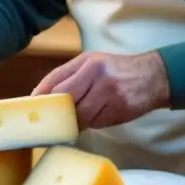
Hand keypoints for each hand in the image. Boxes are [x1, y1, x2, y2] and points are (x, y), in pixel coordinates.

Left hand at [31, 51, 170, 128]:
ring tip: (79, 119)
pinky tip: (99, 116)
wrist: (153, 76)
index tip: (31, 109)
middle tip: (51, 122)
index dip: (41, 96)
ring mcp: (110, 92)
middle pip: (66, 99)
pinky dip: (94, 123)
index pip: (56, 80)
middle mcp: (98, 74)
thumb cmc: (117, 70)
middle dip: (58, 113)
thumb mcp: (93, 63)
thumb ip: (70, 77)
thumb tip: (44, 99)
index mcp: (87, 62)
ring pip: (81, 115)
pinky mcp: (120, 108)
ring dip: (77, 121)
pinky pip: (97, 123)